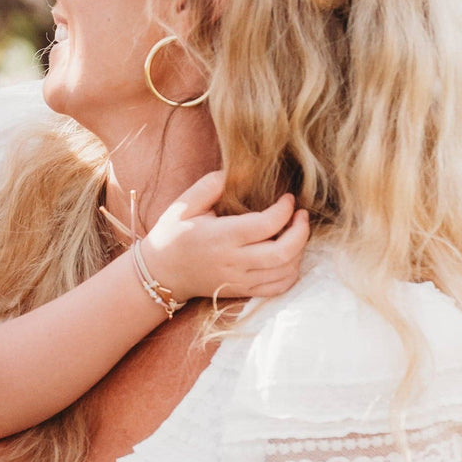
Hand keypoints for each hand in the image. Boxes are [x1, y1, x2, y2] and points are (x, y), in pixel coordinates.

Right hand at [139, 171, 309, 301]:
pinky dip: (291, 272)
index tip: (287, 198)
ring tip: (296, 232)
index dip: (285, 209)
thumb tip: (239, 170)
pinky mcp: (242, 291)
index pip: (266, 224)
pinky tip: (289, 256)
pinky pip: (278, 288)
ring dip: (299, 250)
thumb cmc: (173, 234)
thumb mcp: (184, 204)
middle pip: (283, 252)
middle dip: (301, 231)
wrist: (161, 273)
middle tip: (300, 215)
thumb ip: (211, 185)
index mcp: (220, 237)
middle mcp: (232, 262)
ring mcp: (239, 280)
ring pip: (285, 271)